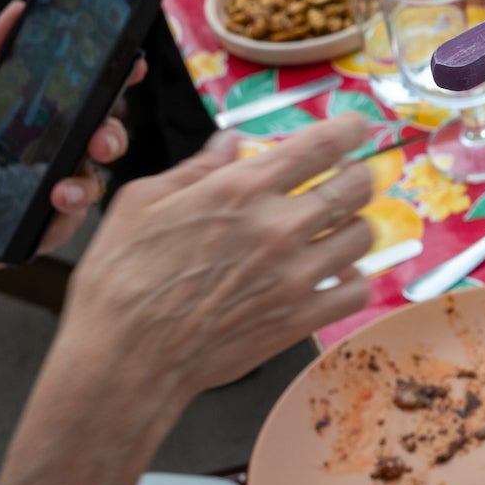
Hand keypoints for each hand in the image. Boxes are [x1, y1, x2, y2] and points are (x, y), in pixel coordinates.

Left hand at [0, 2, 136, 304]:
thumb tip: (15, 11)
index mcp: (33, 118)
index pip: (85, 95)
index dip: (116, 80)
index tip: (130, 66)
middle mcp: (47, 152)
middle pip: (103, 138)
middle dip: (113, 137)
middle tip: (100, 142)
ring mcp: (43, 192)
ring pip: (91, 187)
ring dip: (82, 190)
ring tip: (58, 195)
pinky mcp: (34, 230)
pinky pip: (59, 231)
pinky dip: (38, 235)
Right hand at [52, 115, 375, 407]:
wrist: (125, 357)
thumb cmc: (121, 278)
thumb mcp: (142, 202)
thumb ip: (197, 168)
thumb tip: (231, 141)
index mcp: (241, 189)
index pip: (321, 145)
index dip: (349, 130)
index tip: (357, 127)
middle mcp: (279, 226)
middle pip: (355, 186)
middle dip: (357, 174)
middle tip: (349, 177)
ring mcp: (296, 275)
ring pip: (362, 235)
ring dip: (354, 224)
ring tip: (338, 226)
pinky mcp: (301, 318)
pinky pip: (357, 289)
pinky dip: (354, 278)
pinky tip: (336, 274)